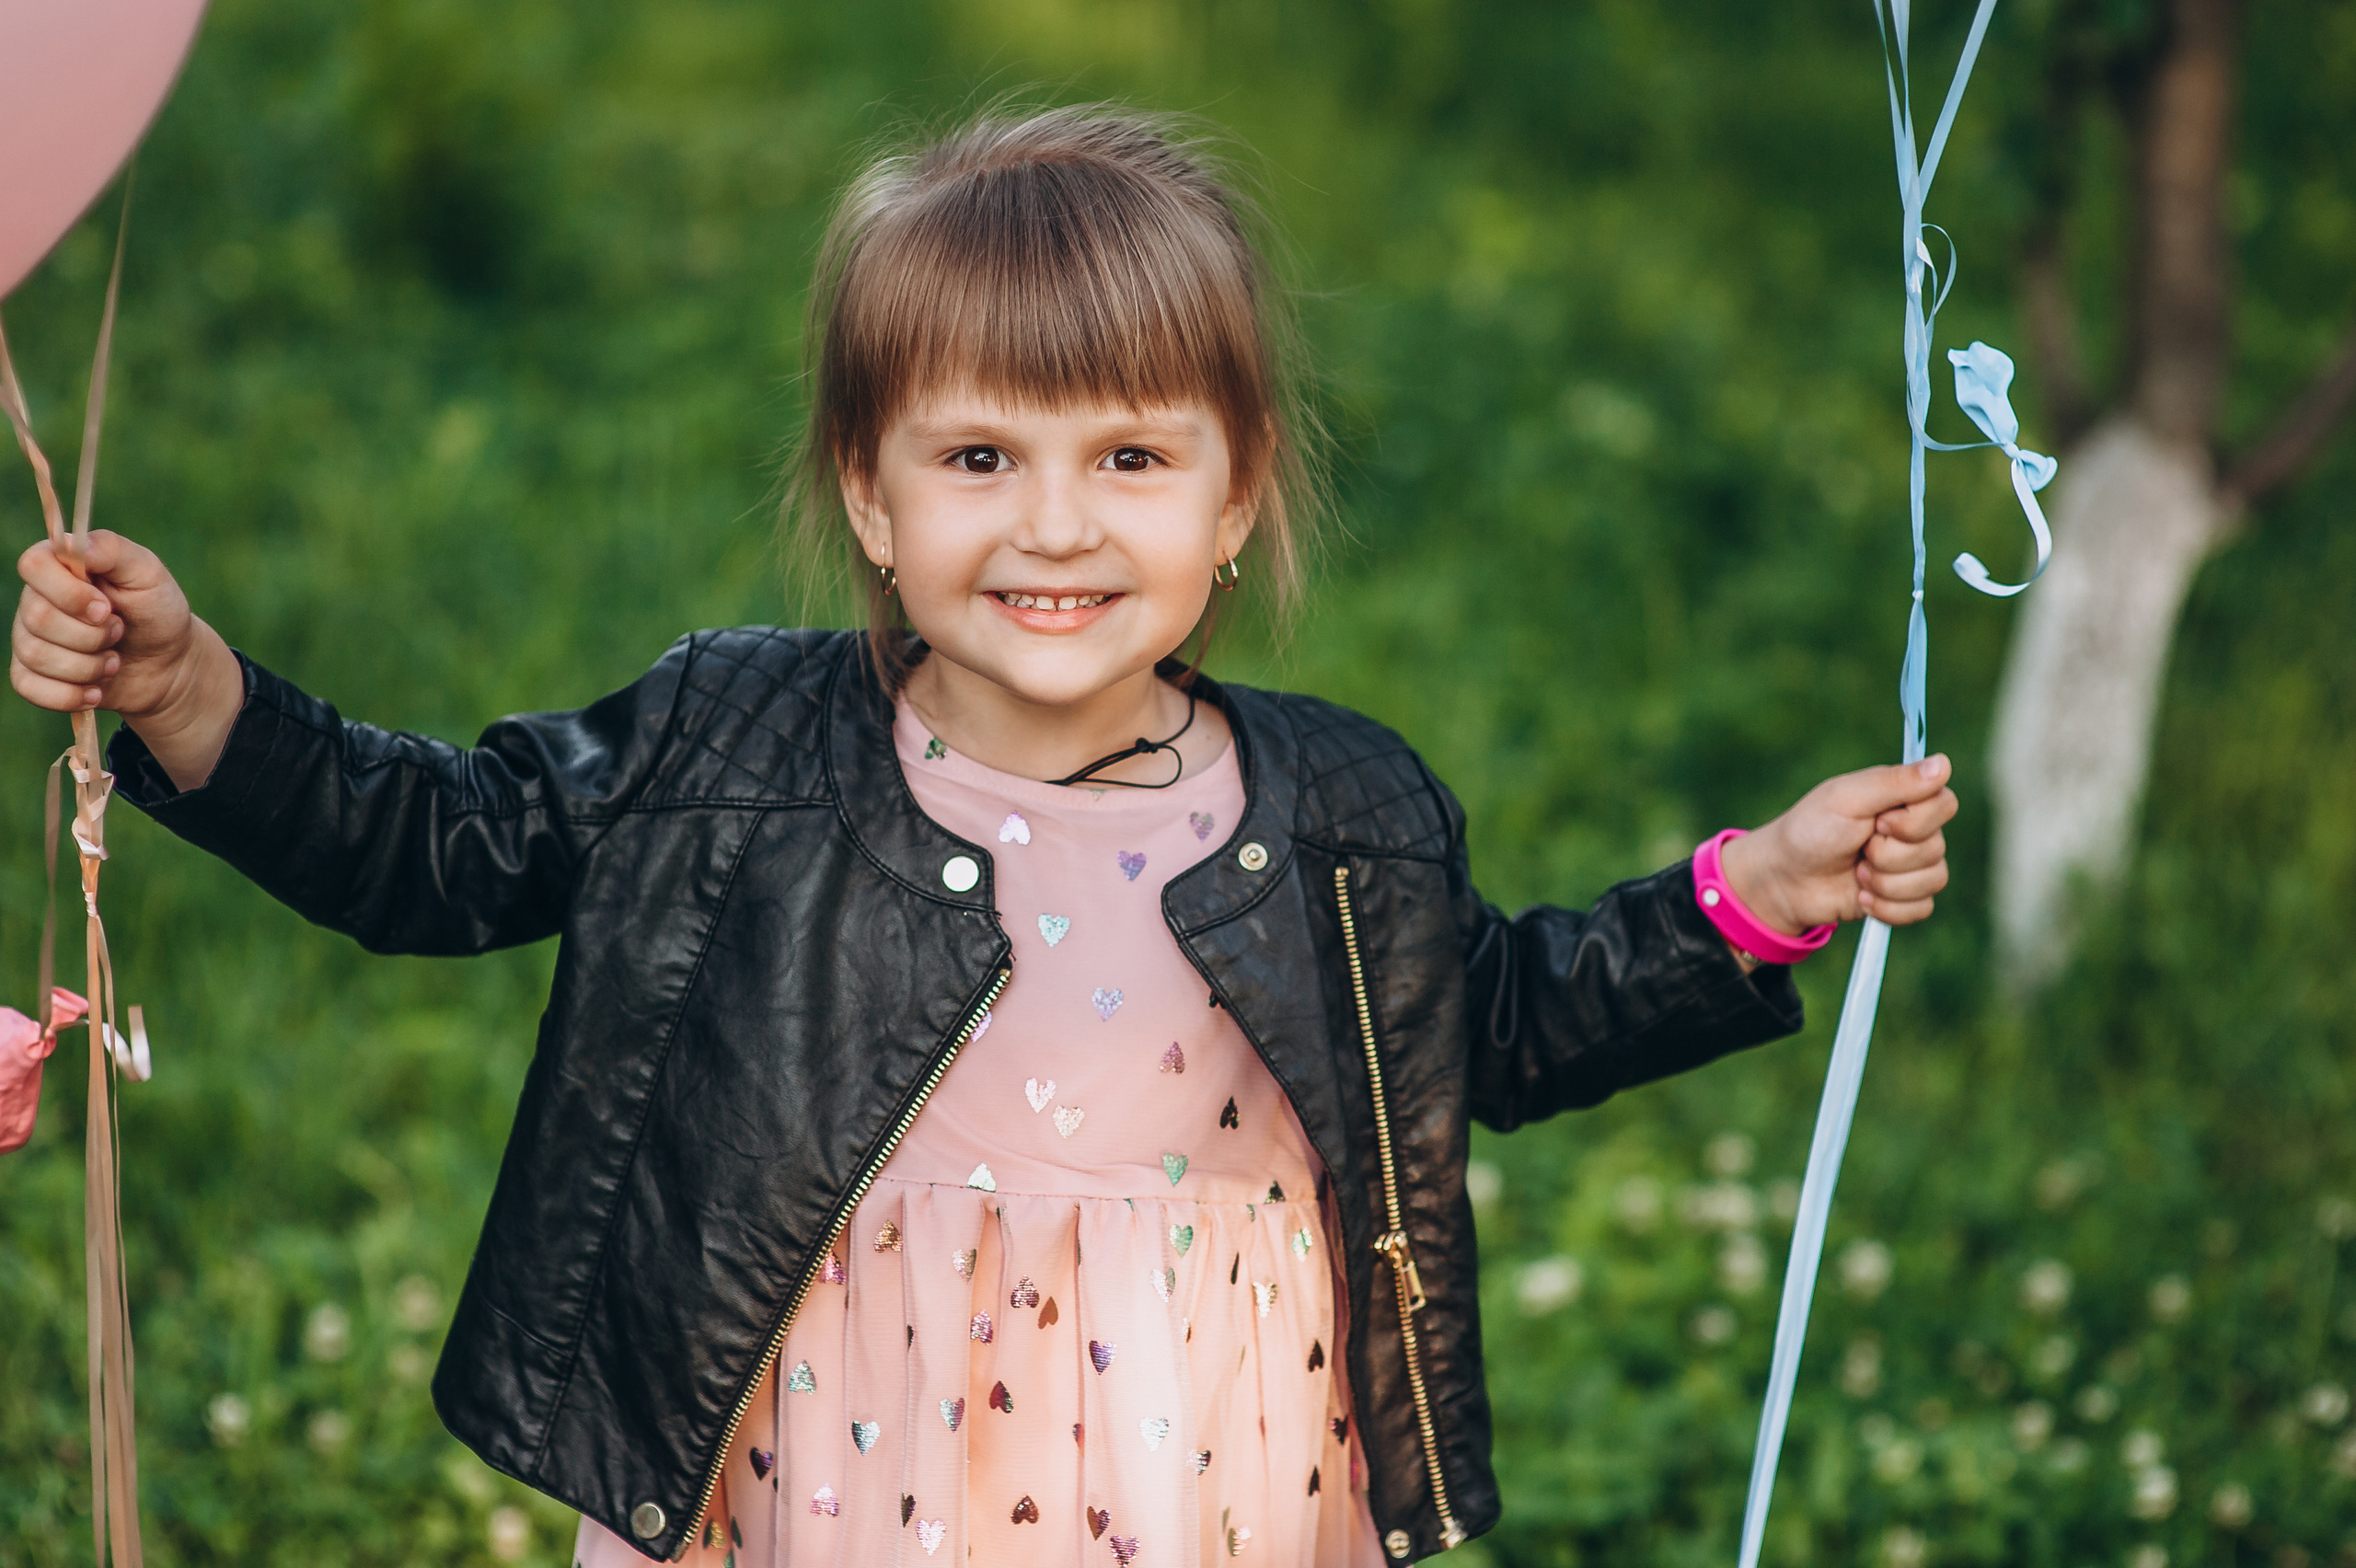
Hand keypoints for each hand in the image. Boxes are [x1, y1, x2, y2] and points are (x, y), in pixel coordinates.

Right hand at [11, 530, 241, 788]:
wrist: (169, 665)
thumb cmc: (157, 611)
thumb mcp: (147, 574)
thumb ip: (112, 550)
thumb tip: (71, 544)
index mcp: (59, 567)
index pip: (33, 565)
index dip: (69, 592)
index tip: (106, 607)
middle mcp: (35, 600)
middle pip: (37, 617)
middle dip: (92, 635)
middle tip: (120, 631)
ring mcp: (29, 638)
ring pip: (37, 655)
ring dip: (88, 666)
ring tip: (114, 661)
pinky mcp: (32, 675)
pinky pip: (28, 687)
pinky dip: (70, 694)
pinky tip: (97, 691)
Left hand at [1717, 755, 1956, 934]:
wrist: (1784, 880)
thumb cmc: (1810, 831)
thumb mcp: (1846, 799)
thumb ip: (1895, 782)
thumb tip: (1943, 764)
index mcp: (1904, 798)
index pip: (1945, 804)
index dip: (1912, 821)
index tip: (1877, 822)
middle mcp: (1914, 829)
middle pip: (1936, 847)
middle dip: (1888, 855)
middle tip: (1858, 848)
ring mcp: (1912, 865)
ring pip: (1933, 880)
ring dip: (1885, 883)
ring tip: (1857, 872)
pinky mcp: (1905, 898)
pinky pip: (1921, 909)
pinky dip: (1886, 907)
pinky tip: (1860, 896)